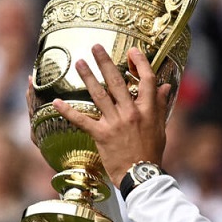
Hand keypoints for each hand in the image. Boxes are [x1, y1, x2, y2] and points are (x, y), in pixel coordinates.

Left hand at [52, 44, 169, 185]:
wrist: (141, 174)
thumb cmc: (151, 152)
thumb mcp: (160, 127)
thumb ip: (159, 105)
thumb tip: (165, 86)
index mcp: (148, 111)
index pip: (146, 80)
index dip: (140, 63)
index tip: (132, 51)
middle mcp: (131, 113)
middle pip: (118, 82)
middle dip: (106, 62)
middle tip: (95, 47)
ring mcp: (115, 123)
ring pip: (99, 95)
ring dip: (88, 77)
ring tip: (79, 63)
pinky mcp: (102, 135)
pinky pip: (82, 120)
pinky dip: (68, 111)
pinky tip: (56, 102)